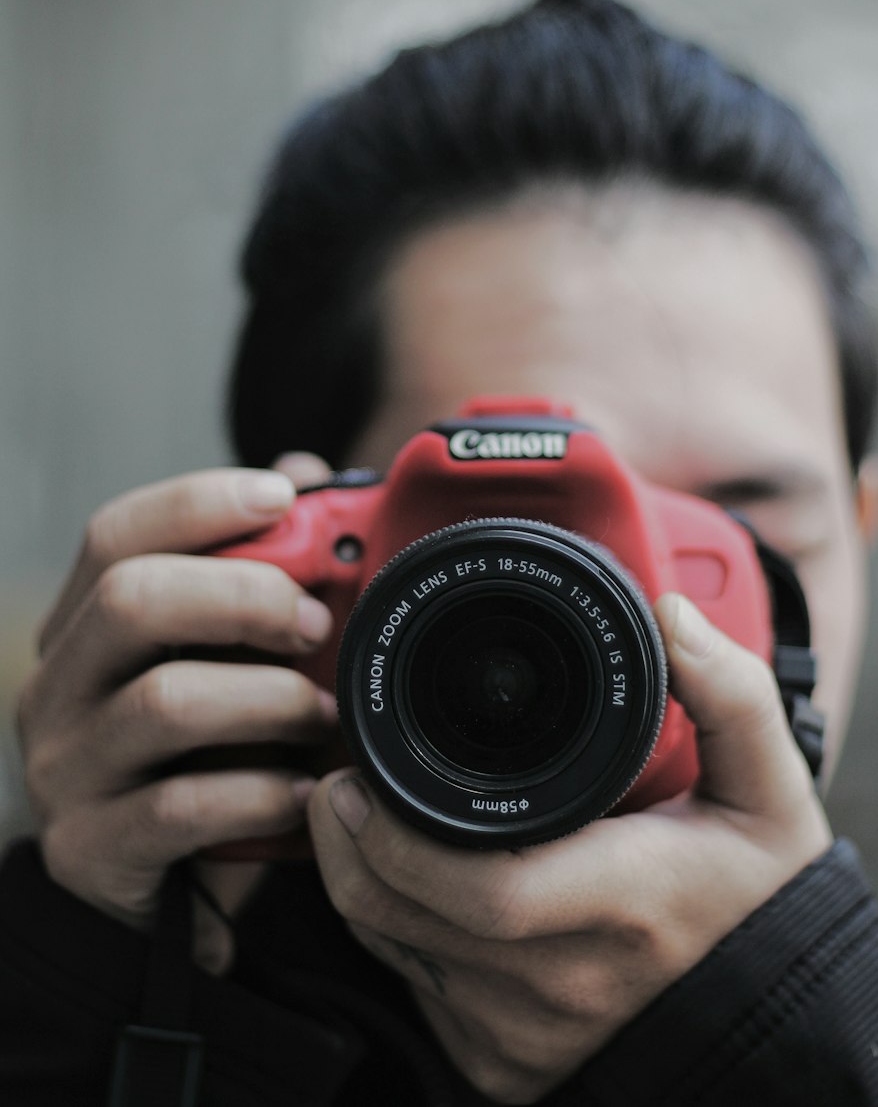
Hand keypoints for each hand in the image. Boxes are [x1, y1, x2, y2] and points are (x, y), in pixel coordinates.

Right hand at [16, 463, 337, 964]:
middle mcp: (55, 689)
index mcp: (82, 626)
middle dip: (243, 595)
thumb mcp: (223, 658)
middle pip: (131, 601)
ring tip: (324, 714)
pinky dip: (260, 792)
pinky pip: (182, 808)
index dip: (198, 503)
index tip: (283, 496)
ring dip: (268, 699)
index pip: (115, 536)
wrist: (149, 902)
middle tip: (316, 621)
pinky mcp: (91, 849)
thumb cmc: (201, 754)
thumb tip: (306, 473)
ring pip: (164, 703)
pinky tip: (305, 794)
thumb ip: (257, 568)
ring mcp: (64, 770)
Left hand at [308, 592, 831, 1103]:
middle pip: (411, 922)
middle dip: (351, 848)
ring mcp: (530, 1038)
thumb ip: (731, 692)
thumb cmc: (761, 895)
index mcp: (626, 904)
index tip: (359, 780)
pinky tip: (402, 880)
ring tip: (356, 817)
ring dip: (362, 885)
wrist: (776, 1023)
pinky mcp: (505, 1070)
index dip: (397, 839)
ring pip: (400, 958)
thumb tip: (671, 615)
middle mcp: (568, 984)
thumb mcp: (770, 788)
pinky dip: (396, 933)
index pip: (483, 892)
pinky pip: (417, 992)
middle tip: (338, 783)